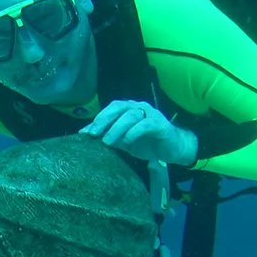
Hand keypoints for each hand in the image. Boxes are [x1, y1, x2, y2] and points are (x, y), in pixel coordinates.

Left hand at [80, 100, 197, 165]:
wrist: (172, 149)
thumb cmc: (147, 143)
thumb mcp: (123, 141)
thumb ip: (107, 135)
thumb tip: (84, 133)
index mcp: (128, 110)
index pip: (110, 109)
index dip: (98, 119)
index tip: (85, 133)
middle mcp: (138, 108)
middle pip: (118, 107)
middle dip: (104, 119)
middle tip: (94, 133)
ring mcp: (150, 113)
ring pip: (131, 115)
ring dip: (117, 128)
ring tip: (108, 141)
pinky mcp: (159, 123)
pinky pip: (145, 124)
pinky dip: (134, 131)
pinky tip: (127, 141)